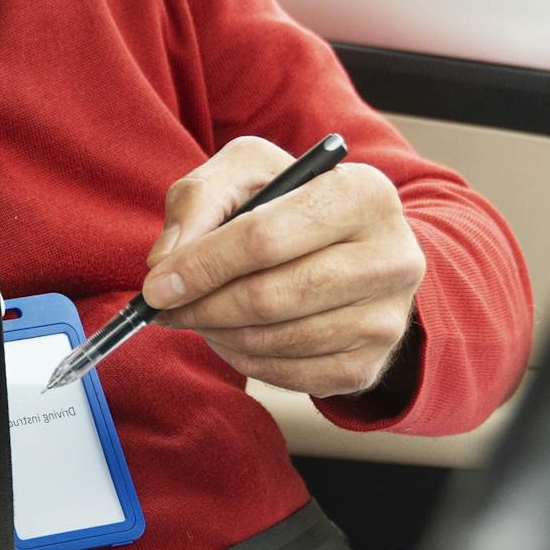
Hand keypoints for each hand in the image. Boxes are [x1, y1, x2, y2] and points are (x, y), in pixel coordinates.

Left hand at [142, 136, 427, 402]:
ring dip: (219, 333)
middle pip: (270, 297)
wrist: (356, 250)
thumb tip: (167, 262)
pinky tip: (232, 335)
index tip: (157, 284)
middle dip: (203, 306)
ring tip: (199, 315)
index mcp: (363, 194)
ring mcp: (388, 318)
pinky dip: (245, 360)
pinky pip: (288, 375)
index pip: (265, 238)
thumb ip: (199, 200)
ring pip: (276, 340)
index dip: (202, 265)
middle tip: (165, 307)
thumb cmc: (292, 205)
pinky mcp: (370, 364)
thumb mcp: (247, 173)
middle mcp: (391, 257)